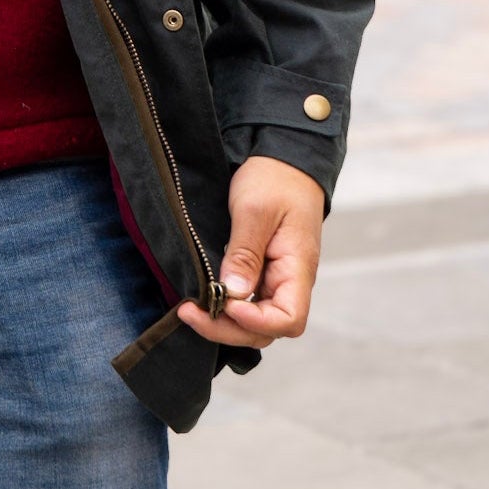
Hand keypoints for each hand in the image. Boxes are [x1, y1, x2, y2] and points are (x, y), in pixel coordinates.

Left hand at [177, 155, 324, 350]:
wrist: (283, 159)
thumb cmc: (275, 179)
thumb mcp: (255, 211)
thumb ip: (245, 254)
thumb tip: (234, 295)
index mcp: (298, 268)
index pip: (289, 319)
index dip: (256, 322)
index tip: (226, 306)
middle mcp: (290, 281)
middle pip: (268, 328)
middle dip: (229, 329)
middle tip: (190, 312)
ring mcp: (277, 279)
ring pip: (255, 320)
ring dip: (224, 322)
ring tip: (190, 310)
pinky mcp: (262, 272)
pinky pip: (248, 302)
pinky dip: (226, 307)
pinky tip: (204, 301)